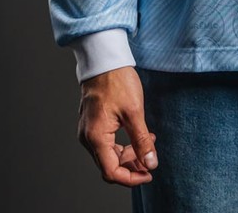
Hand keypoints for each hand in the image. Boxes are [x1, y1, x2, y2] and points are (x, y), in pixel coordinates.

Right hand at [77, 66, 157, 186]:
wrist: (104, 60)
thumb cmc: (117, 81)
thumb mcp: (135, 112)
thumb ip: (142, 140)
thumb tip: (150, 163)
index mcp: (96, 137)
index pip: (112, 172)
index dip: (131, 178)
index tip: (148, 173)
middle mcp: (87, 137)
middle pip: (109, 165)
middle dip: (131, 167)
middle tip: (150, 160)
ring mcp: (88, 130)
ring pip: (107, 155)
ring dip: (127, 155)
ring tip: (147, 145)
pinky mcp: (92, 124)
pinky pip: (105, 143)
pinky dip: (121, 145)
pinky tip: (136, 136)